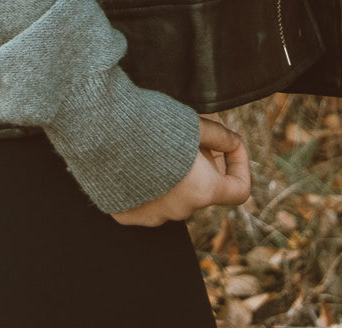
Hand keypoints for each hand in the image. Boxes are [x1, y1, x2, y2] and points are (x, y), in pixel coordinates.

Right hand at [109, 113, 250, 226]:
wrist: (102, 131)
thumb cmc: (151, 124)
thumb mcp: (194, 123)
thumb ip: (220, 136)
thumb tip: (232, 142)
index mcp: (202, 192)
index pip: (239, 191)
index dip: (240, 164)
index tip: (228, 145)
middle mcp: (179, 212)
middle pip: (202, 187)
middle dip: (202, 162)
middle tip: (188, 131)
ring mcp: (151, 218)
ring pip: (173, 194)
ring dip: (174, 172)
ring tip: (157, 141)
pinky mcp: (125, 215)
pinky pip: (144, 199)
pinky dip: (146, 182)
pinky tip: (135, 156)